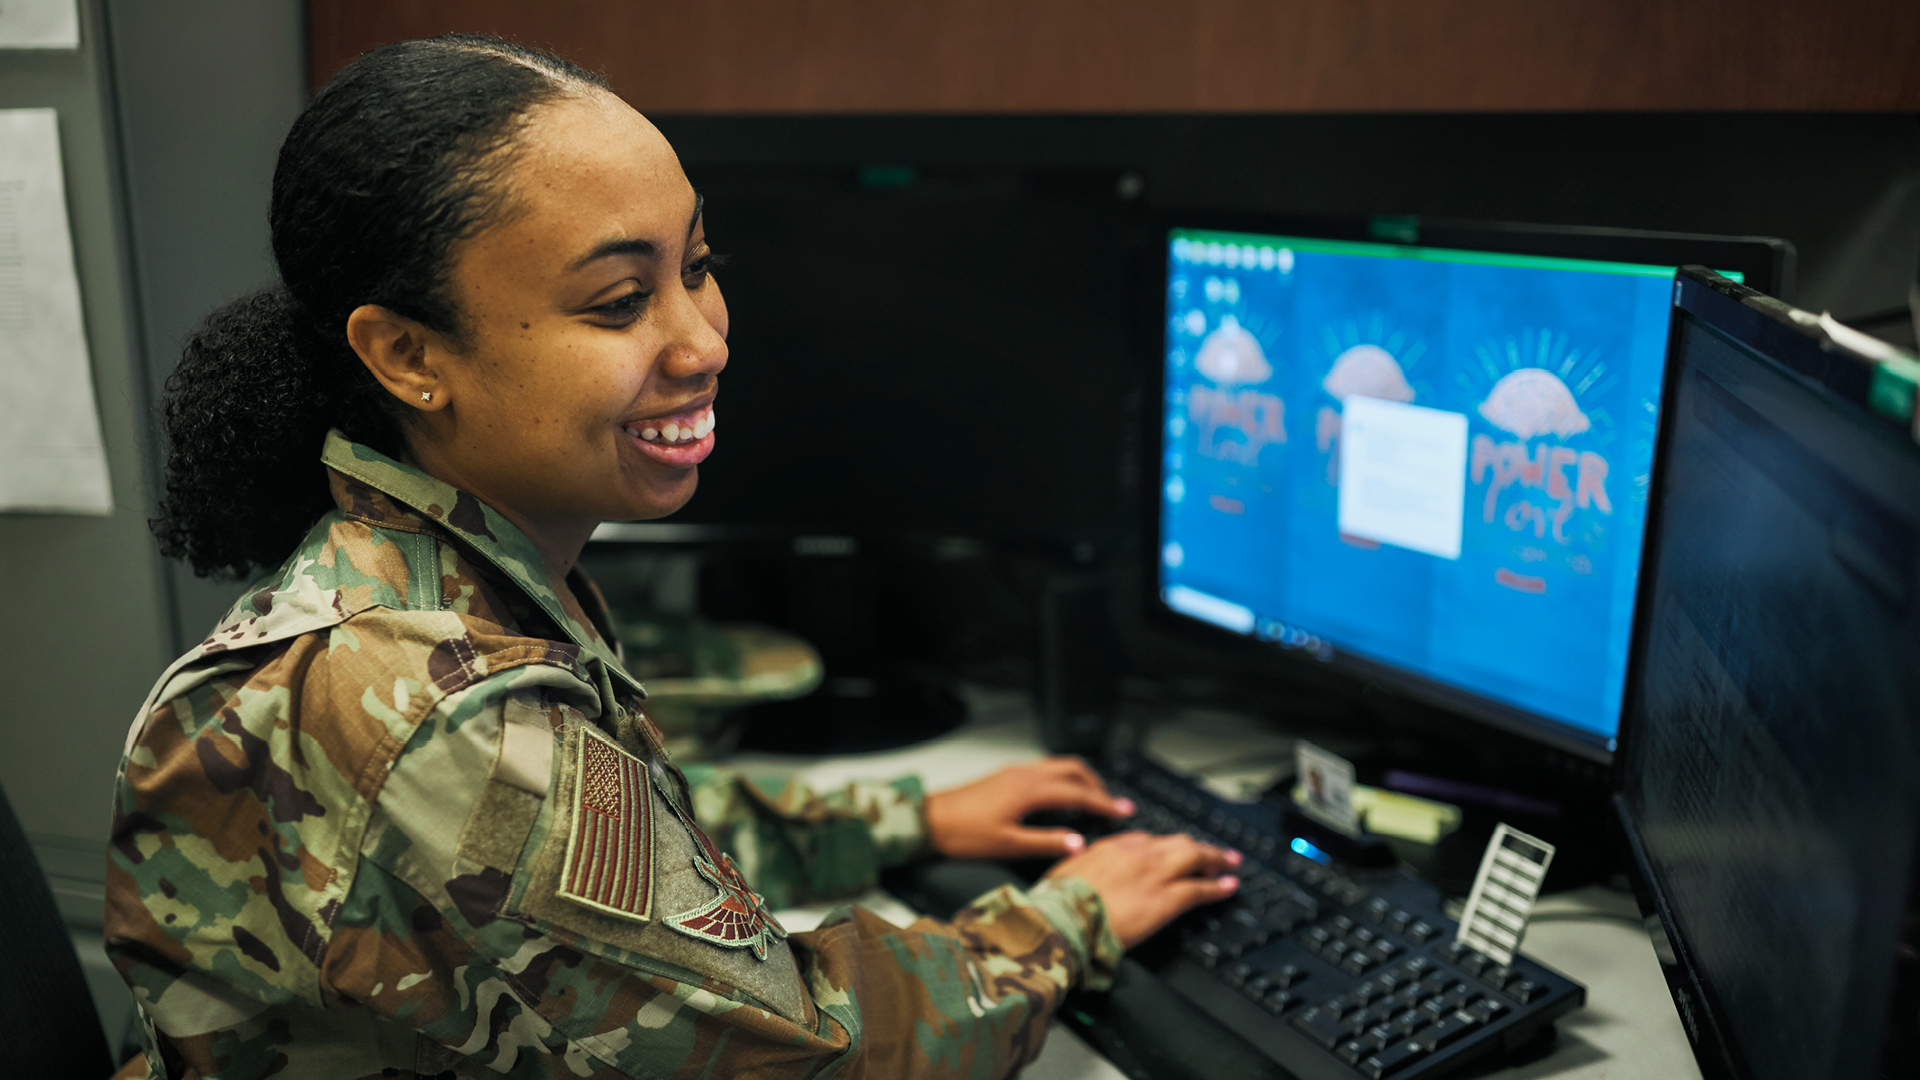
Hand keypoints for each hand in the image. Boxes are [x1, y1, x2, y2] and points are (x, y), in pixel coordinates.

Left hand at [924, 757, 1136, 859]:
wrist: (930, 820)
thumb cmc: (963, 833)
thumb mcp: (1008, 844)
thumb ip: (1046, 843)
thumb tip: (1079, 844)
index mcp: (1029, 790)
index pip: (1078, 793)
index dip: (1104, 803)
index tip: (1123, 811)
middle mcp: (1024, 775)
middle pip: (1073, 770)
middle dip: (1098, 785)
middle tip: (1113, 804)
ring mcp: (1015, 772)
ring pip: (1059, 765)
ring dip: (1081, 779)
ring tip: (1093, 797)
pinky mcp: (1006, 775)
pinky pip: (1045, 769)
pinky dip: (1063, 778)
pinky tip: (1061, 795)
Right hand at [1045, 831, 1240, 946]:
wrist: (1064, 919)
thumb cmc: (1057, 903)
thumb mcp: (1063, 874)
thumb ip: (1080, 869)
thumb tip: (1078, 875)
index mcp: (1109, 847)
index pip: (1144, 840)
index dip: (1161, 847)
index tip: (1168, 852)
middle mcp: (1136, 854)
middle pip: (1175, 843)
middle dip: (1195, 847)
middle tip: (1210, 853)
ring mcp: (1154, 874)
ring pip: (1194, 858)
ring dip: (1215, 859)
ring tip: (1229, 862)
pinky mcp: (1166, 899)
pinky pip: (1200, 889)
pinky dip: (1218, 887)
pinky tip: (1229, 887)